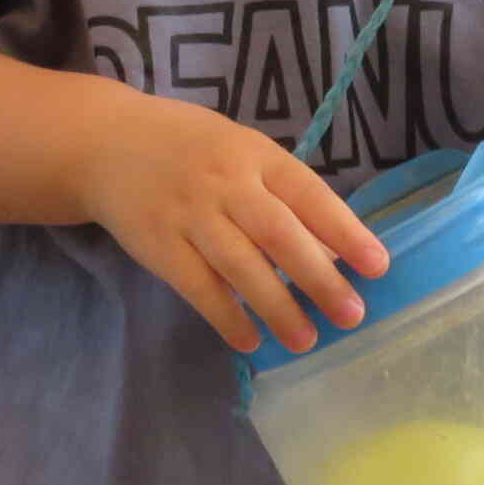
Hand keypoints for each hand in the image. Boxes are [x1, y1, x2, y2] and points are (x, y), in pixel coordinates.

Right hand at [74, 94, 387, 356]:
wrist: (106, 144)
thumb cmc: (191, 150)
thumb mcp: (241, 153)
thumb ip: (283, 196)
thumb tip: (333, 255)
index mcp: (254, 155)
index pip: (309, 194)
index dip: (345, 231)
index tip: (377, 267)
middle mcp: (224, 182)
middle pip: (278, 234)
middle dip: (318, 278)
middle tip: (351, 315)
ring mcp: (188, 214)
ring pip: (239, 265)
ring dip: (277, 307)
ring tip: (306, 339)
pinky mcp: (158, 245)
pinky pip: (197, 286)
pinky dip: (225, 316)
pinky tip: (250, 339)